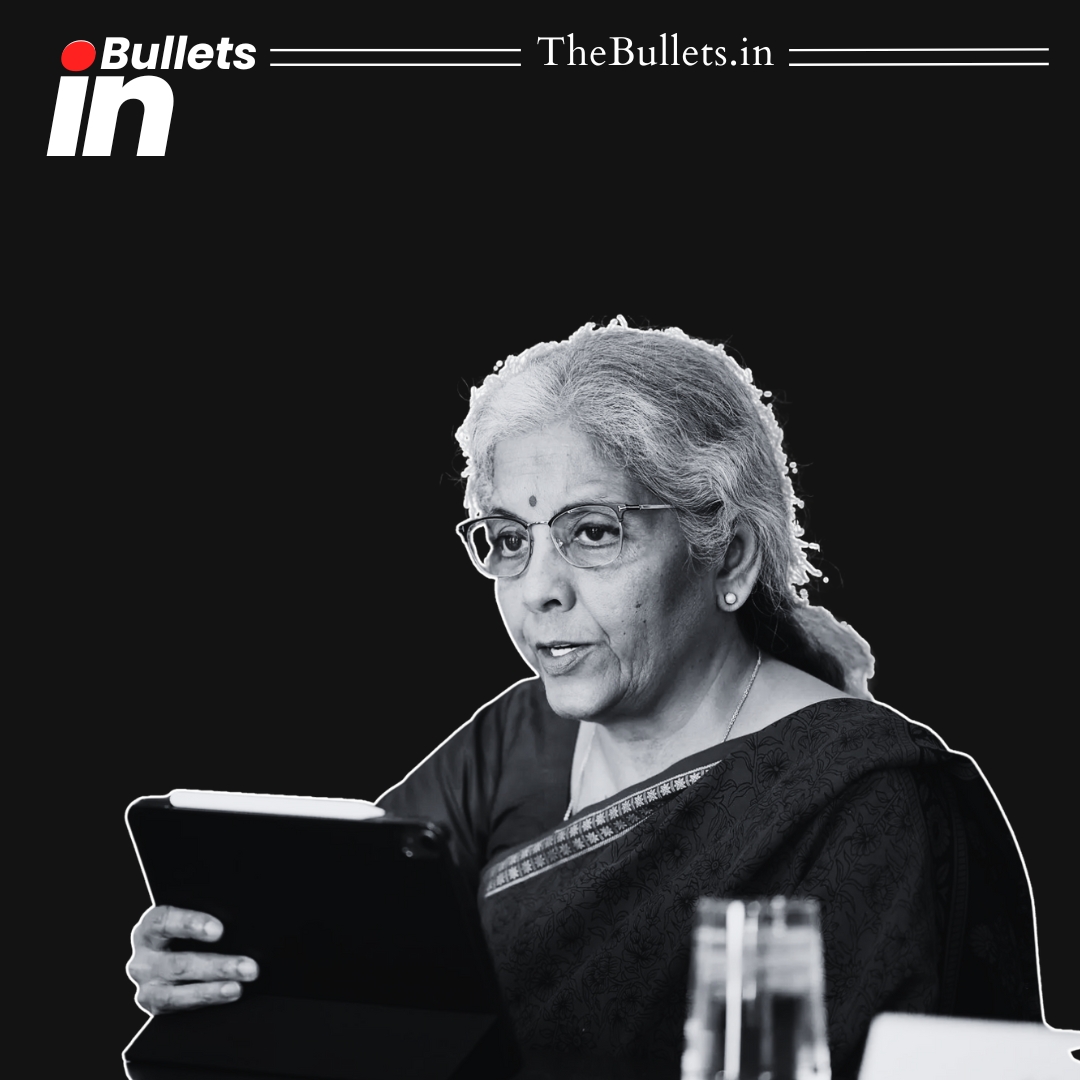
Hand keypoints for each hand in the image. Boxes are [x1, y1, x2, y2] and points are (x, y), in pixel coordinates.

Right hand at [127, 905, 258, 1013]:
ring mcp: (146, 985)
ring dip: (212, 990)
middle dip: (217, 966)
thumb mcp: (187, 920)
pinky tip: (228, 995)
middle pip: (179, 963)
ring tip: (238, 988)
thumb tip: (241, 924)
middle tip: (249, 967)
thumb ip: (204, 922)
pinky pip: (180, 1008)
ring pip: (177, 993)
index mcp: (149, 928)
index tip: (220, 930)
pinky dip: (206, 1002)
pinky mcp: (154, 1006)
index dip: (191, 924)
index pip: (165, 922)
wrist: (162, 955)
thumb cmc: (184, 931)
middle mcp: (144, 958)